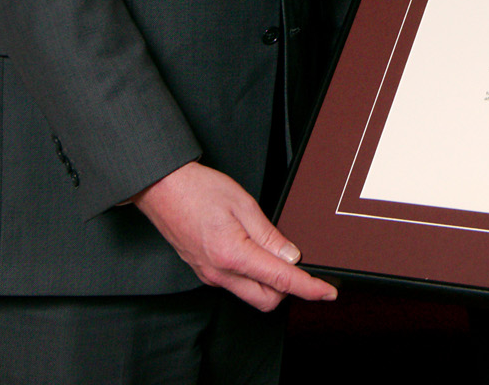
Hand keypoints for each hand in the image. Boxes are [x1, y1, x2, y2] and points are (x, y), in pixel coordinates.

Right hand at [133, 161, 337, 311]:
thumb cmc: (197, 191)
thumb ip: (269, 235)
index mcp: (233, 255)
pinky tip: (257, 255)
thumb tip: (291, 256)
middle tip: (301, 267)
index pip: (281, 280)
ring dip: (270, 284)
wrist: (162, 190)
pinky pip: (236, 284)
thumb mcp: (243, 204)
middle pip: (267, 299)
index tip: (327, 292)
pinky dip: (253, 276)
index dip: (309, 288)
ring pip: (251, 294)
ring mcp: (210, 275)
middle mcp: (220, 273)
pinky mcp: (204, 272)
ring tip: (277, 255)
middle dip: (289, 290)